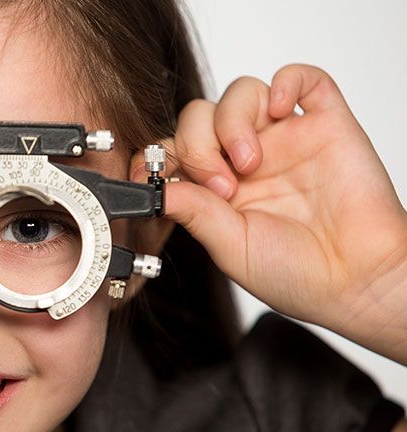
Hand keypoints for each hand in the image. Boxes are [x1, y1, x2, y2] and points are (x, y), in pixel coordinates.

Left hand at [155, 64, 406, 362]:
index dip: (156, 156)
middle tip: (221, 185)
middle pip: (200, 116)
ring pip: (241, 93)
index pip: (174, 149)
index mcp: (217, 187)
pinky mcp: (325, 125)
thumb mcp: (228, 246)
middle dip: (197, 145)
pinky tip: (279, 110)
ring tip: (250, 163)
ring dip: (232, 122)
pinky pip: (302, 78)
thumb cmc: (297, 274)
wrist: (358, 281)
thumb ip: (192, 211)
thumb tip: (152, 188)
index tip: (146, 174)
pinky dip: (285, 80)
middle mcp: (246, 158)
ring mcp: (285, 139)